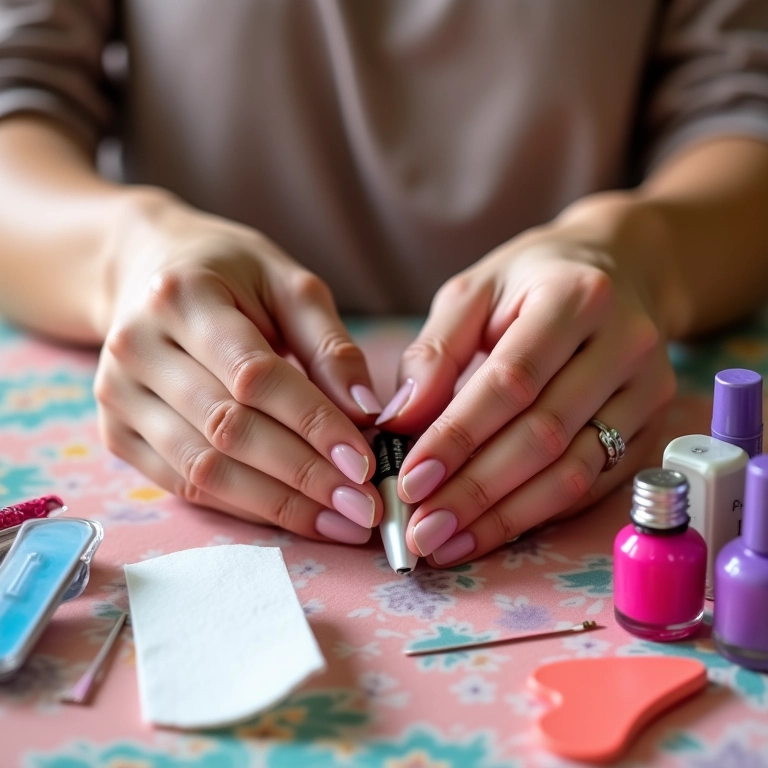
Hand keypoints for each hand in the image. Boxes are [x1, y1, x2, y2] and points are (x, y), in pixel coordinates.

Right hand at [94, 193, 383, 542]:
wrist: (148, 273)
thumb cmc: (231, 276)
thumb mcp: (288, 285)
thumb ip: (329, 346)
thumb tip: (365, 413)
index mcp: (182, 296)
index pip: (254, 375)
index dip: (312, 423)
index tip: (364, 463)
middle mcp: (137, 347)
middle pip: (227, 429)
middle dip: (303, 475)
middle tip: (363, 507)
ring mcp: (117, 395)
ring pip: (203, 468)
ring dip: (278, 504)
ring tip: (339, 522)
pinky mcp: (116, 433)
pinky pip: (184, 484)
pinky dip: (244, 507)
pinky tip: (294, 516)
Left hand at [377, 204, 675, 565]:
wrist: (618, 270)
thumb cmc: (532, 281)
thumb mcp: (473, 292)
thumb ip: (434, 353)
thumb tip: (398, 422)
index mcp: (575, 297)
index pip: (511, 381)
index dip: (458, 436)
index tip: (410, 480)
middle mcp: (625, 345)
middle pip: (544, 435)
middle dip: (475, 491)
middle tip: (420, 531)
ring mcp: (648, 391)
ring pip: (574, 471)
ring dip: (505, 517)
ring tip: (447, 543)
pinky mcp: (651, 426)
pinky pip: (593, 484)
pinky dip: (538, 514)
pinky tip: (491, 531)